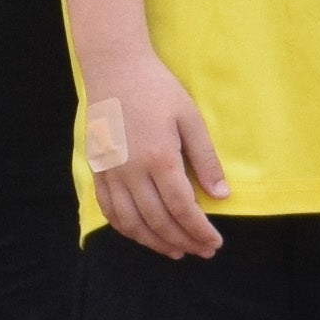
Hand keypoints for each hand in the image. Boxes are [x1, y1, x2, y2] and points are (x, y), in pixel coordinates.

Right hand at [81, 56, 229, 258]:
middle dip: (183, 241)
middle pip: (157, 220)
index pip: (182, 208)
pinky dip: (125, 227)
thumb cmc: (157, 89)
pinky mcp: (97, 168)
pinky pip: (108, 208)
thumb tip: (221, 196)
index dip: (200, 231)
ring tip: (174, 251)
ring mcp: (110, 171)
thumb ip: (205, 159)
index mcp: (159, 158)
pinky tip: (141, 233)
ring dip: (154, 241)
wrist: (114, 68)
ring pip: (131, 221)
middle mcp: (131, 170)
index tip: (215, 242)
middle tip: (202, 251)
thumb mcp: (190, 118)